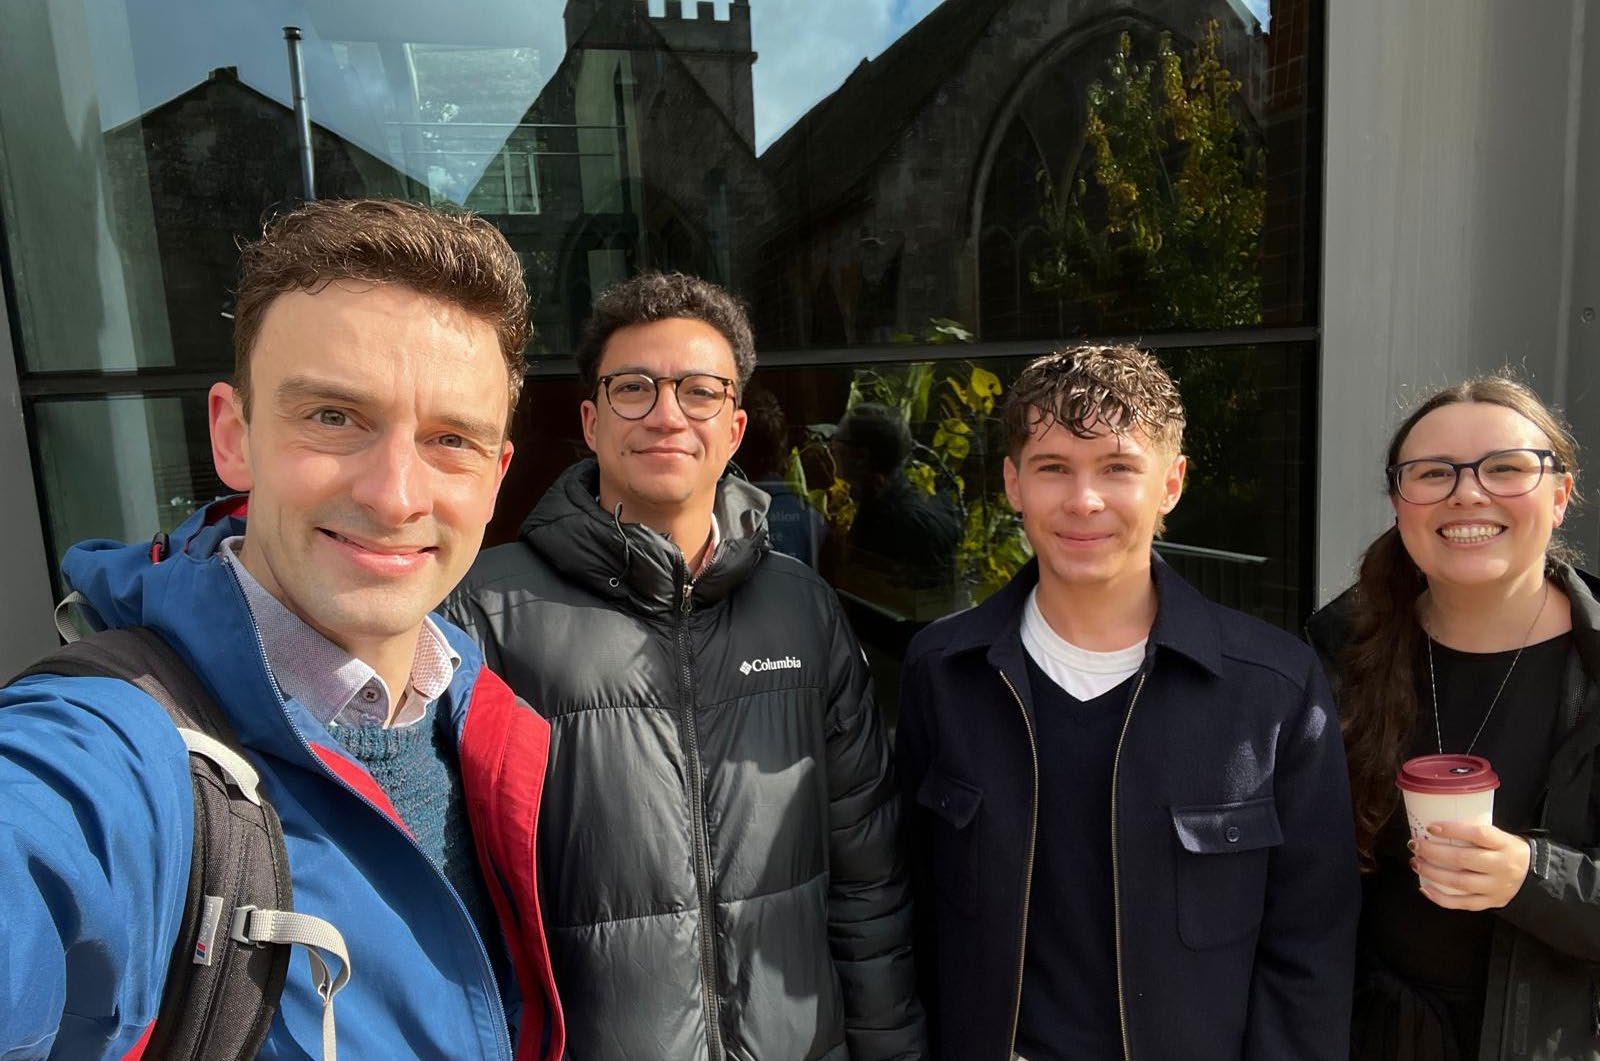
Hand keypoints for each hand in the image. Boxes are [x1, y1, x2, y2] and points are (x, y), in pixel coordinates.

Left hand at [1410, 821, 1530, 910]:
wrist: (1533, 874)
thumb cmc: (1505, 849)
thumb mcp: (1498, 836)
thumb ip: (1474, 833)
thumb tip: (1433, 828)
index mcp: (1504, 844)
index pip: (1479, 835)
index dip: (1453, 830)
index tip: (1430, 827)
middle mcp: (1502, 866)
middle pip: (1464, 859)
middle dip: (1433, 852)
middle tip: (1414, 845)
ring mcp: (1496, 887)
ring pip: (1460, 882)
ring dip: (1432, 873)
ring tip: (1415, 863)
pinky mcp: (1491, 902)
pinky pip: (1463, 903)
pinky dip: (1440, 898)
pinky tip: (1424, 888)